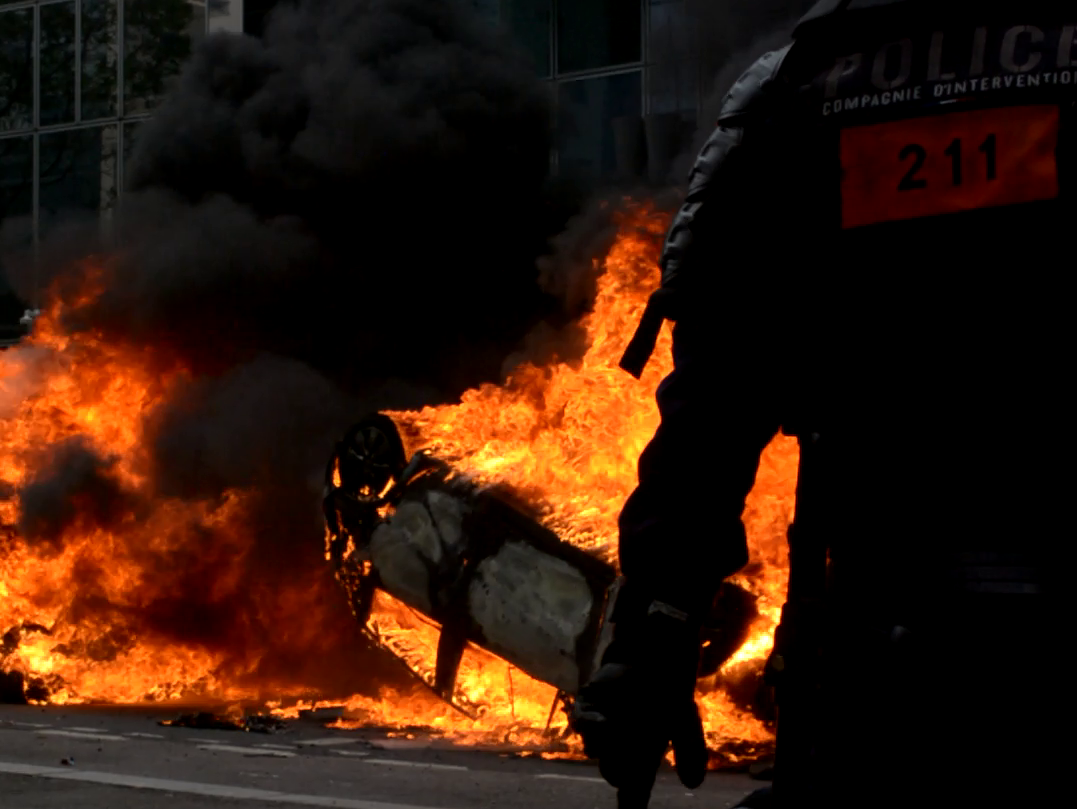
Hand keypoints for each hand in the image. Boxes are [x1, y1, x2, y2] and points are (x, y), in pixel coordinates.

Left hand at [573, 661, 707, 806]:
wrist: (651, 661)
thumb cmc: (667, 695)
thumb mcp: (685, 721)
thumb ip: (690, 750)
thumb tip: (693, 783)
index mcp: (642, 760)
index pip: (634, 793)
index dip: (630, 807)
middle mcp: (618, 750)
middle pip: (613, 773)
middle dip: (620, 768)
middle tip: (631, 758)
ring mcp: (600, 730)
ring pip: (596, 749)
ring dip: (608, 743)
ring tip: (623, 726)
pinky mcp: (587, 709)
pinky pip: (583, 723)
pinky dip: (592, 724)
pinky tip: (604, 721)